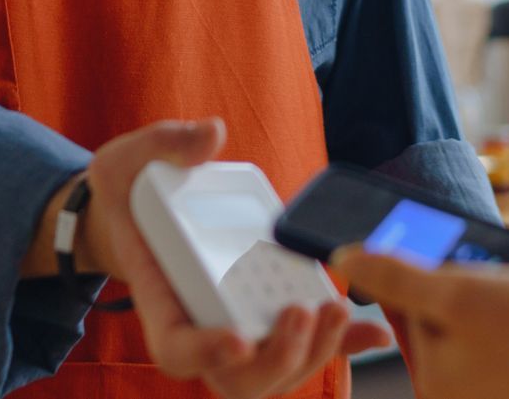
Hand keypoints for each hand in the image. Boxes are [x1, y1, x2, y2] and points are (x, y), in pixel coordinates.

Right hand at [82, 120, 392, 398]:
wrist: (144, 199)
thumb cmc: (134, 184)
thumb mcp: (133, 157)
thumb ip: (169, 146)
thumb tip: (212, 134)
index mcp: (161, 296)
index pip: (176, 347)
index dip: (206, 353)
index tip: (238, 341)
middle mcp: (202, 320)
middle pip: (237, 377)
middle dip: (275, 356)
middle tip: (300, 314)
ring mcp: (240, 318)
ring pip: (275, 369)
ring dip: (312, 350)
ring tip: (338, 311)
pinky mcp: (272, 305)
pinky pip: (307, 337)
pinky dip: (343, 342)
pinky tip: (376, 331)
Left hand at [333, 249, 508, 398]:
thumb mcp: (461, 294)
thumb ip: (398, 277)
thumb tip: (344, 259)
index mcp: (435, 384)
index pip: (406, 310)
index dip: (424, 264)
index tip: (434, 233)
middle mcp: (463, 396)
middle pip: (450, 313)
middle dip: (474, 269)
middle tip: (502, 244)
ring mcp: (499, 391)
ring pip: (487, 315)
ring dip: (505, 276)